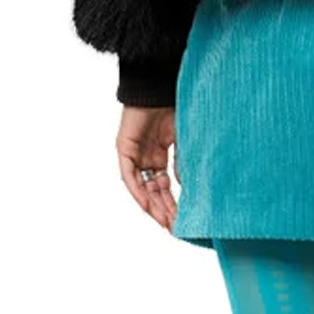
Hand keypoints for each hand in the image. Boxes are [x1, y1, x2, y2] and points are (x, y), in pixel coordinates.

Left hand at [117, 105, 177, 231]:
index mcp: (161, 155)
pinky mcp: (124, 148)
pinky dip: (138, 191)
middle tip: (175, 227)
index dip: (174, 203)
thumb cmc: (174, 106)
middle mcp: (147, 157)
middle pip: (154, 190)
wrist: (159, 86)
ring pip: (142, 186)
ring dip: (153, 205)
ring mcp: (135, 153)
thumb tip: (188, 189)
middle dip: (165, 209)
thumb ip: (184, 164)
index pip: (166, 186)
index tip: (184, 220)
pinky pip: (129, 175)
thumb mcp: (185, 141)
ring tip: (165, 222)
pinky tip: (148, 205)